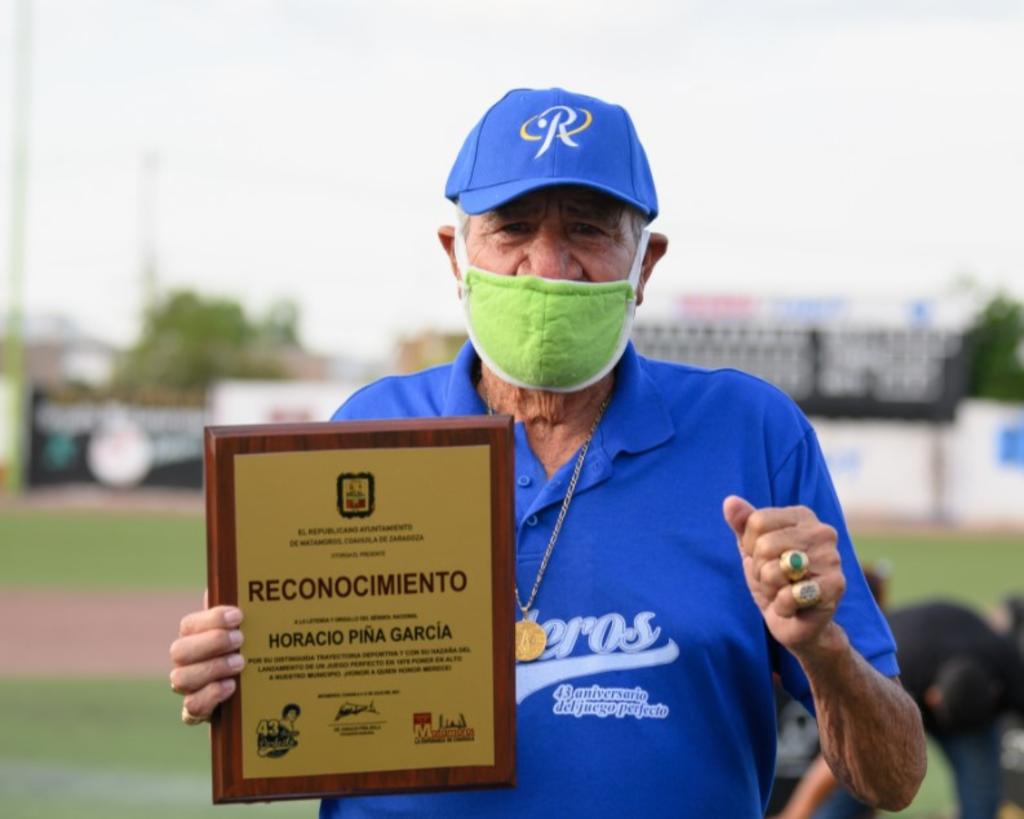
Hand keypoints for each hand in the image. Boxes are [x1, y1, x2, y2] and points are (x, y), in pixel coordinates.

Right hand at [169, 592, 244, 721]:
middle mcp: (186, 662)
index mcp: (195, 637)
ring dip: (212, 669)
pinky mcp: (197, 713)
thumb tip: (233, 582)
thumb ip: (239, 608)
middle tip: (241, 640)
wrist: (259, 693)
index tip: (238, 615)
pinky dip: (210, 696)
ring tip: (240, 664)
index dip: (211, 619)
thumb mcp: (249, 628)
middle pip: (179, 651)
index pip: (189, 625)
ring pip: (181, 679)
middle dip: (211, 643)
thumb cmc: (251, 651)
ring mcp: (189, 688)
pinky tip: (231, 687)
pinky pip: (190, 709)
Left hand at [723, 496, 845, 653]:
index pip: (757, 520)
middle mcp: (822, 532)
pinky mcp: (836, 586)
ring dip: (770, 588)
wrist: (795, 621)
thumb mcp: (752, 549)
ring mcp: (832, 558)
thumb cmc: (773, 579)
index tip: (762, 557)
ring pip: (773, 570)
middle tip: (773, 579)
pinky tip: (793, 606)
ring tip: (783, 590)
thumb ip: (742, 523)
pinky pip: (788, 595)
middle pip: (764, 545)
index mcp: (802, 516)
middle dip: (759, 569)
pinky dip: (782, 606)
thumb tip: (730, 502)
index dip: (750, 545)